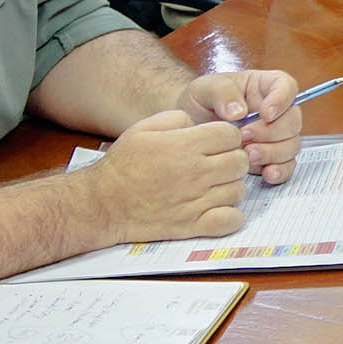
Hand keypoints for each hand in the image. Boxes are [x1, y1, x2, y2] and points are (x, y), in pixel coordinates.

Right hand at [84, 111, 249, 244]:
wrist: (102, 203)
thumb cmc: (121, 165)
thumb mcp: (143, 128)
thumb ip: (176, 118)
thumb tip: (199, 123)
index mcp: (185, 146)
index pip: (232, 135)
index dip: (227, 137)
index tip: (217, 143)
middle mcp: (195, 172)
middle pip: (240, 161)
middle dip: (232, 159)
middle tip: (218, 164)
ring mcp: (195, 201)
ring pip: (238, 190)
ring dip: (230, 187)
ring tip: (214, 186)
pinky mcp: (192, 225)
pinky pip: (231, 220)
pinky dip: (230, 216)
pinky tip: (218, 209)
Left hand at [180, 70, 302, 184]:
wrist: (190, 132)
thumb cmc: (199, 103)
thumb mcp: (204, 89)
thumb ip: (223, 93)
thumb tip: (239, 112)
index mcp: (263, 87)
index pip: (286, 87)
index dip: (282, 100)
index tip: (265, 113)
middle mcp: (274, 112)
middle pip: (292, 120)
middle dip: (271, 132)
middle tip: (244, 136)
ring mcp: (274, 137)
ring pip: (291, 145)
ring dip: (272, 152)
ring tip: (246, 155)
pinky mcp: (270, 158)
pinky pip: (287, 166)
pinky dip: (280, 171)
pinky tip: (266, 173)